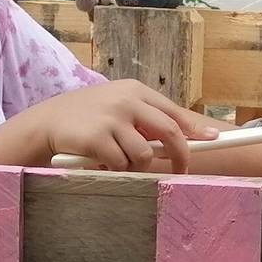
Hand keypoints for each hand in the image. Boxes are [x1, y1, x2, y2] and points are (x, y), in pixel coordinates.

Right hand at [18, 79, 219, 172]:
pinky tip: (101, 162)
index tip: (213, 138)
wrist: (47, 121)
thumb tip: (184, 137)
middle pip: (169, 131)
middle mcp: (126, 101)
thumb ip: (145, 117)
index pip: (173, 110)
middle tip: (180, 171)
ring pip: (144, 155)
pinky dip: (115, 169)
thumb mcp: (117, 105)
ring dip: (135, 165)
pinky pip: (121, 165)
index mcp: (135, 90)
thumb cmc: (88, 116)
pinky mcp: (97, 139)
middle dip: (180, 155)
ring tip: (117, 159)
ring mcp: (111, 119)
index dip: (195, 127)